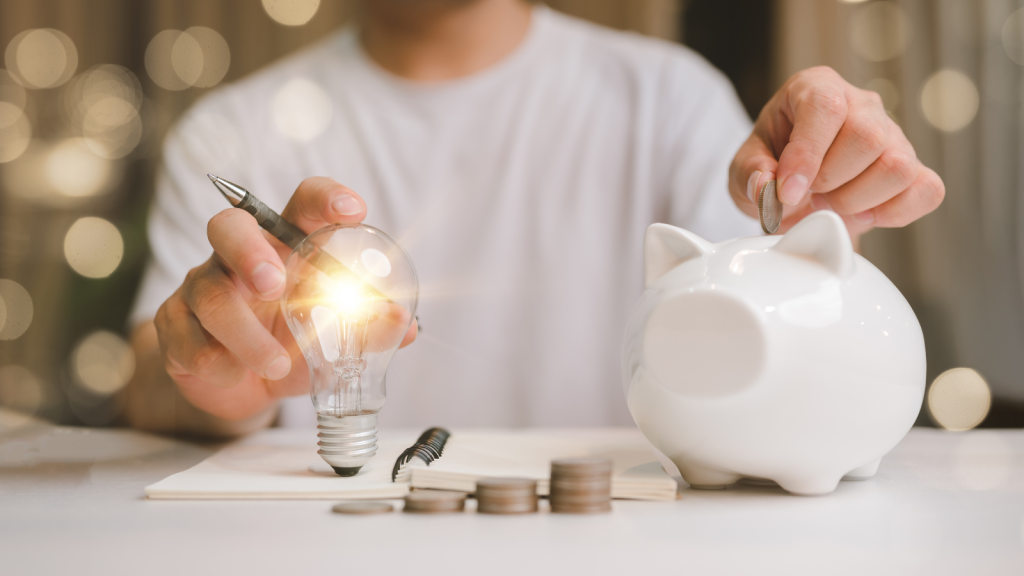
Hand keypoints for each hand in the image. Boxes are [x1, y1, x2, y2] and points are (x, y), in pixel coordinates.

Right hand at [153, 178, 417, 420]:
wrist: (240, 385)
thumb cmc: (294, 343)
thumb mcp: (337, 339)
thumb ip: (370, 330)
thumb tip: (404, 325)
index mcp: (286, 245)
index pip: (303, 204)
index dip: (326, 199)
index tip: (353, 211)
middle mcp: (240, 256)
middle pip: (229, 227)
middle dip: (250, 253)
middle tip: (274, 285)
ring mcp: (201, 287)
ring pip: (211, 295)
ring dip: (247, 336)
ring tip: (278, 365)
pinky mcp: (174, 325)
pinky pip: (189, 341)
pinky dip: (221, 364)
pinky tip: (236, 375)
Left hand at [729, 66, 944, 240]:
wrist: (794, 191)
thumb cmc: (770, 167)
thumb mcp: (743, 169)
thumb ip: (749, 174)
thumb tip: (766, 185)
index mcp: (815, 88)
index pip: (825, 107)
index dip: (808, 153)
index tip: (788, 191)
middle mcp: (861, 104)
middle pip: (868, 137)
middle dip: (832, 182)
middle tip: (809, 195)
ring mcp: (895, 135)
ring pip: (898, 166)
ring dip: (857, 201)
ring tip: (830, 204)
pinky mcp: (915, 169)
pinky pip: (927, 191)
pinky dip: (894, 213)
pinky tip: (862, 214)